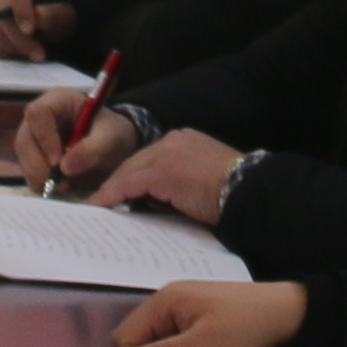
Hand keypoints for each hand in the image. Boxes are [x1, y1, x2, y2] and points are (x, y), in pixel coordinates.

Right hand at [0, 0, 78, 63]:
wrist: (43, 14)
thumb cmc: (53, 11)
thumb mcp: (62, 11)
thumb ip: (51, 14)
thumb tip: (39, 17)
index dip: (21, 11)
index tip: (29, 31)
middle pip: (1, 17)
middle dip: (21, 40)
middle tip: (40, 56)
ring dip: (15, 49)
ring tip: (34, 54)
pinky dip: (4, 53)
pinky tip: (20, 52)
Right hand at [11, 89, 108, 182]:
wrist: (115, 146)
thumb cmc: (113, 133)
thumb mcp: (111, 137)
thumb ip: (93, 148)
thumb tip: (66, 167)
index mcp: (58, 100)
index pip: (38, 113)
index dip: (44, 138)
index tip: (57, 162)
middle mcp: (40, 117)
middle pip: (24, 139)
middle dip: (37, 164)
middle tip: (56, 183)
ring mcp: (34, 137)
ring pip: (22, 158)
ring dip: (37, 177)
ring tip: (61, 187)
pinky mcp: (35, 156)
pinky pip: (28, 171)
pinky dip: (40, 183)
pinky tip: (58, 188)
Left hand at [90, 128, 245, 223]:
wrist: (249, 190)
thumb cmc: (233, 193)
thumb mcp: (202, 181)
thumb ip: (178, 184)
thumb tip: (155, 202)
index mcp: (185, 140)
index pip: (149, 158)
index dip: (131, 175)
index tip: (118, 190)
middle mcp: (173, 141)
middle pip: (135, 162)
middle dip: (116, 181)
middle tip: (100, 198)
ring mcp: (167, 153)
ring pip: (128, 172)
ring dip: (111, 190)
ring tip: (97, 205)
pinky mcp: (162, 171)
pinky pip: (128, 184)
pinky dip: (113, 196)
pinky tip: (102, 205)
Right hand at [117, 278, 302, 346]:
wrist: (286, 313)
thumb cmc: (245, 323)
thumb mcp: (203, 344)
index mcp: (164, 301)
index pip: (126, 336)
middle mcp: (169, 301)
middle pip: (140, 338)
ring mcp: (184, 309)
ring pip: (159, 342)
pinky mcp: (198, 318)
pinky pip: (177, 340)